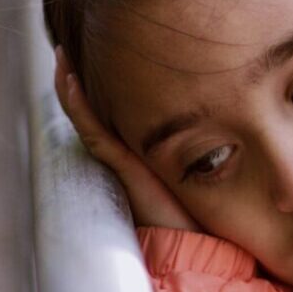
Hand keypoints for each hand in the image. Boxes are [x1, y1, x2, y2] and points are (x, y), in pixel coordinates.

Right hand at [54, 47, 198, 231]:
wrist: (198, 243)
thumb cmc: (204, 211)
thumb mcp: (205, 165)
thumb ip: (205, 146)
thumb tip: (232, 115)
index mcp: (141, 151)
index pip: (115, 112)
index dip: (103, 86)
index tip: (104, 53)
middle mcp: (126, 154)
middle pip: (93, 110)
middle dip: (78, 79)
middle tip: (66, 48)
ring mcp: (121, 160)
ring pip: (85, 117)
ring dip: (70, 87)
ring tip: (61, 56)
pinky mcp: (123, 167)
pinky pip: (94, 132)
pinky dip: (80, 108)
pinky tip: (72, 83)